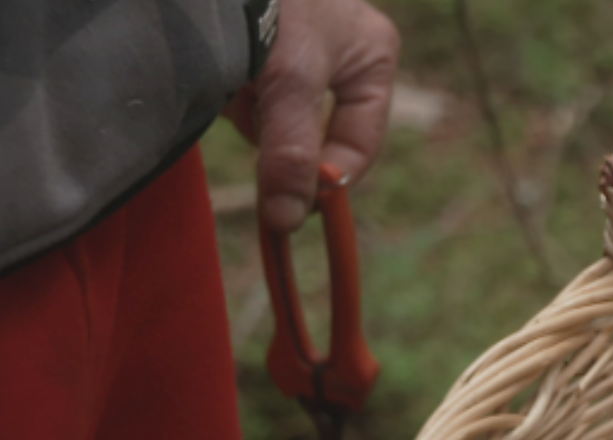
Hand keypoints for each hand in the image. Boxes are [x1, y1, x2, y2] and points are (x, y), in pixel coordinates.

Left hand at [226, 0, 400, 231]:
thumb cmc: (269, 7)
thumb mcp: (288, 86)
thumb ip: (291, 156)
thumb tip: (288, 222)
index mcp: (373, 55)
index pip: (360, 143)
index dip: (328, 178)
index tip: (292, 205)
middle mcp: (343, 45)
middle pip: (314, 125)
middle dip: (279, 132)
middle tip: (253, 127)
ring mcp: (298, 37)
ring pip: (276, 104)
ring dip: (250, 106)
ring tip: (230, 81)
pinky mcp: (258, 32)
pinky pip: (247, 80)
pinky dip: (230, 84)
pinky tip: (216, 70)